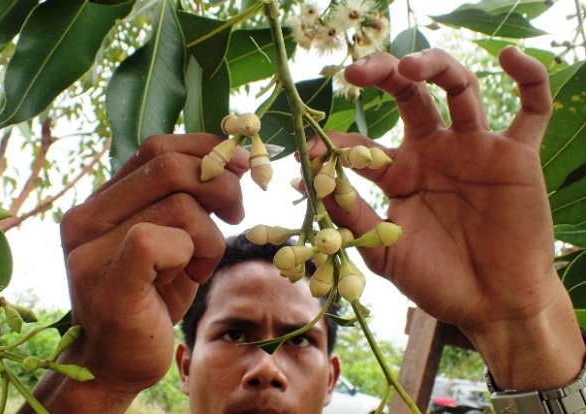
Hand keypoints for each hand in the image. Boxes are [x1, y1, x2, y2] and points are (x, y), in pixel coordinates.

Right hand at [23, 134, 247, 412]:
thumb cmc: (154, 294)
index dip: (206, 148)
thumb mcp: (174, 233)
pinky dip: (195, 254)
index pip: (156, 147)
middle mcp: (85, 217)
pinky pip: (161, 241)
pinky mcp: (107, 282)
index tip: (239, 165)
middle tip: (236, 215)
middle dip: (221, 186)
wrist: (120, 359)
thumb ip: (186, 195)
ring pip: (180, 206)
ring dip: (210, 237)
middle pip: (169, 167)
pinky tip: (189, 276)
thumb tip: (232, 158)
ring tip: (199, 264)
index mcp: (100, 199)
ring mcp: (88, 250)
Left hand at [309, 47, 583, 388]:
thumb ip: (351, 215)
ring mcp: (474, 150)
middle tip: (354, 72)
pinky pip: (531, 109)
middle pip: (409, 96)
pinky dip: (529, 78)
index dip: (334, 146)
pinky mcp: (515, 156)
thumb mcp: (383, 250)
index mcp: (400, 174)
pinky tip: (512, 56)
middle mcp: (434, 153)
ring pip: (459, 88)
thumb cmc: (435, 281)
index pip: (362, 145)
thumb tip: (307, 182)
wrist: (491, 306)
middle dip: (383, 76)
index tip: (311, 150)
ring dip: (435, 66)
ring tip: (408, 66)